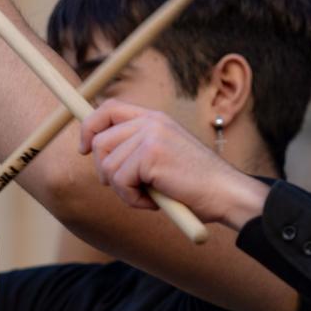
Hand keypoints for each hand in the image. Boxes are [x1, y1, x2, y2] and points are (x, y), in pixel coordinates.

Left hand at [78, 101, 269, 228]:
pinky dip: (132, 200)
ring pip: (107, 166)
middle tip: (128, 187)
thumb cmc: (196, 184)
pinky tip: (154, 202)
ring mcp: (151, 136)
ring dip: (123, 190)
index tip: (84, 149)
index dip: (89, 127)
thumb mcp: (164, 156)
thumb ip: (138, 148)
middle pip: (99, 140)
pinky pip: (119, 182)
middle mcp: (151, 121)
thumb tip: (95, 150)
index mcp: (155, 118)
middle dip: (104, 170)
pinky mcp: (150, 155)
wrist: (226, 193)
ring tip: (150, 196)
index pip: (108, 108)